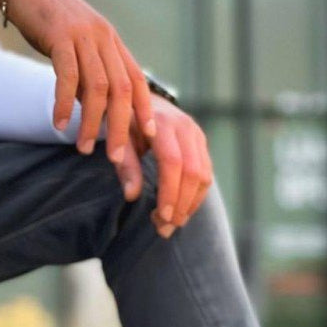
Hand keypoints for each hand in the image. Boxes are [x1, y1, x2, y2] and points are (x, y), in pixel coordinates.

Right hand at [0, 0, 155, 169]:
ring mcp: (83, 35)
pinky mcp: (59, 34)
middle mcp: (103, 37)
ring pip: (98, 87)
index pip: (137, 79)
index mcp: (111, 41)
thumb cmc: (46, 18)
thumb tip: (94, 111)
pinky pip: (68, 75)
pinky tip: (60, 124)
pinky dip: (65, 103)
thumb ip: (88, 74)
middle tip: (117, 158)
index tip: (150, 136)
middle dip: (121, 127)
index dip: (144, 109)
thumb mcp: (75, 46)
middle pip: (122, 90)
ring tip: (84, 148)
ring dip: (93, 122)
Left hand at [128, 96, 213, 237]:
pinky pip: (206, 174)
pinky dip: (195, 197)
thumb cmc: (126, 122)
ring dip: (190, 205)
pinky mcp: (202, 143)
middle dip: (181, 204)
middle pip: (193, 172)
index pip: (173, 163)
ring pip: (204, 176)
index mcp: (163, 123)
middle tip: (165, 228)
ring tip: (170, 224)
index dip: (169, 192)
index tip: (161, 217)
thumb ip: (126, 165)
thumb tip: (131, 195)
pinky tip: (179, 211)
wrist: (142, 97)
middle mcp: (185, 127)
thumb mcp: (120, 138)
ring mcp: (197, 135)